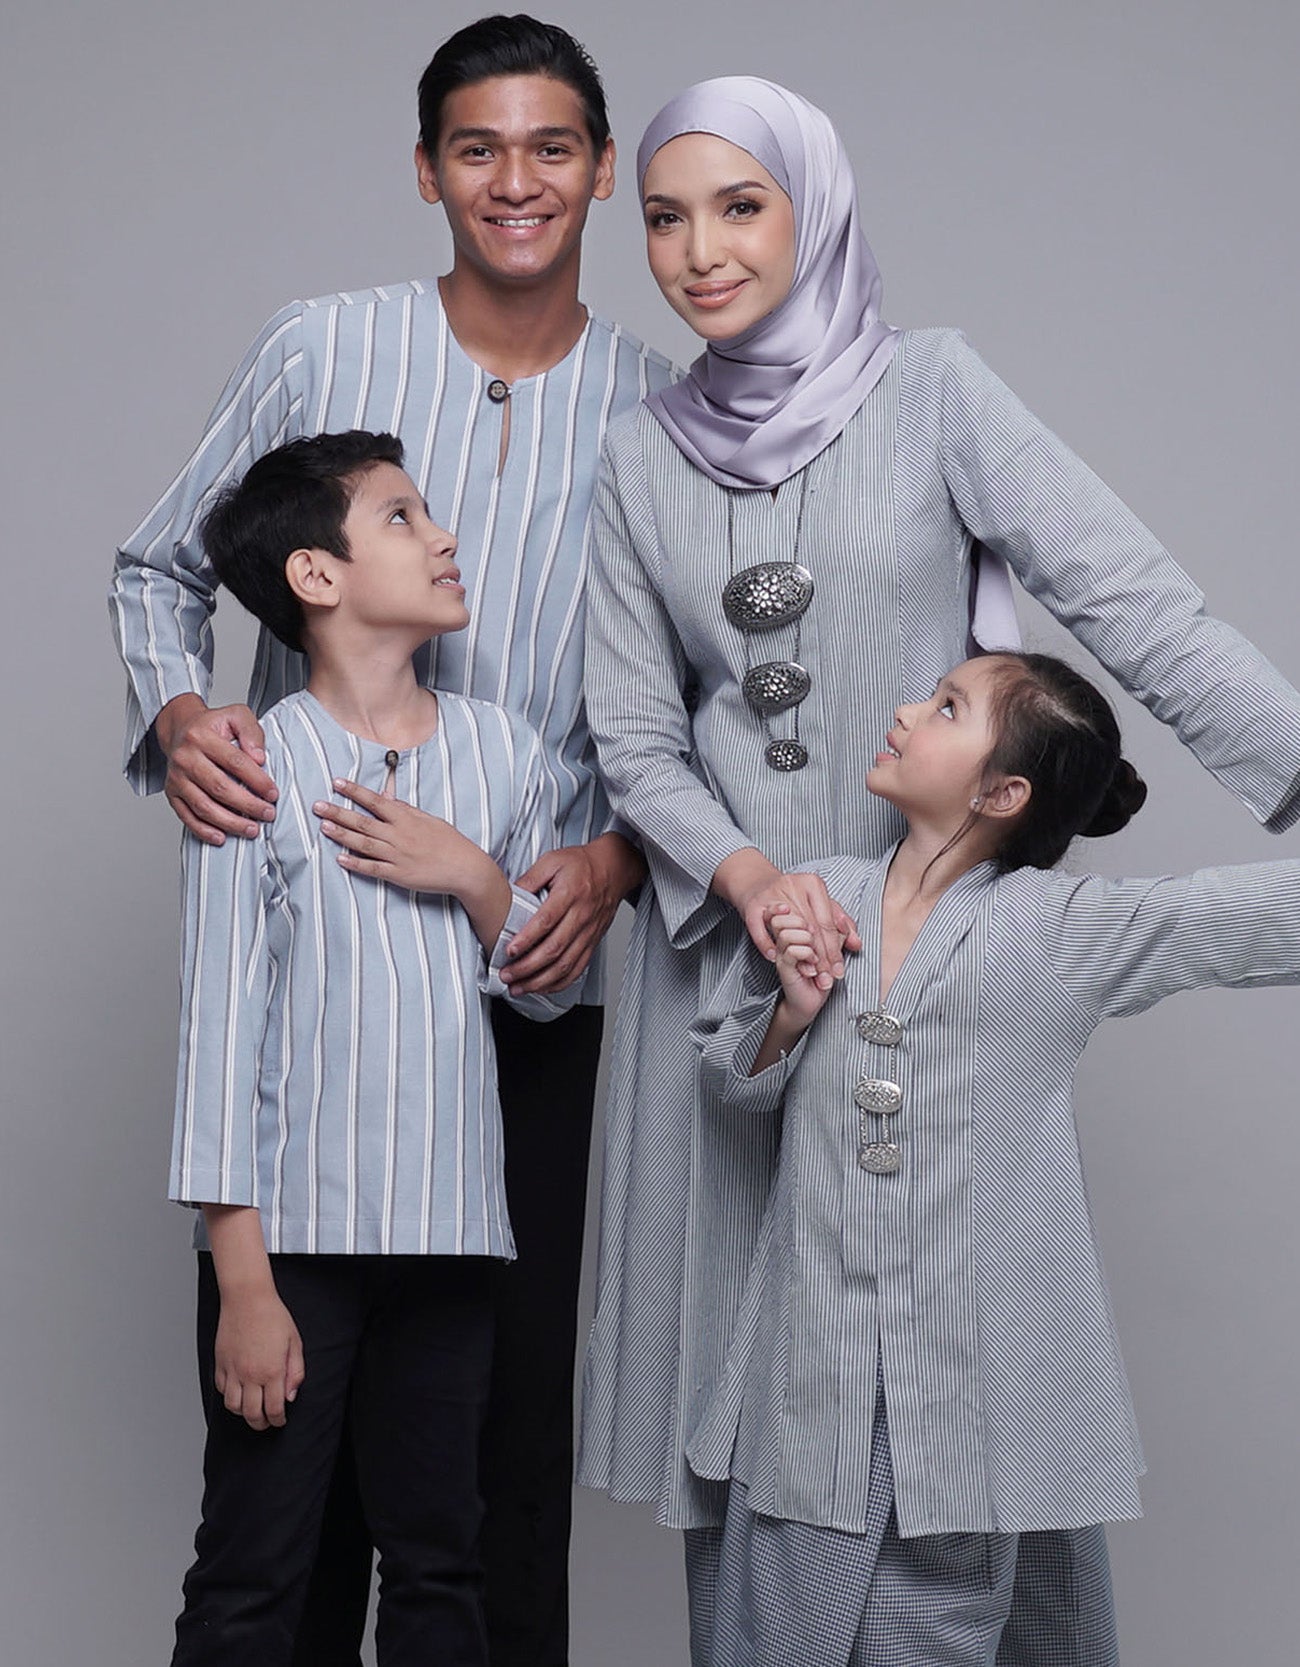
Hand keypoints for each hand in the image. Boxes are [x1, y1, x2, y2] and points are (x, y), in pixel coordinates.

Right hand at [157, 693, 275, 843]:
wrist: (180, 729)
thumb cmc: (213, 726)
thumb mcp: (236, 716)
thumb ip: (251, 731)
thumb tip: (259, 757)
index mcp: (201, 737)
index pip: (234, 762)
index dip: (256, 780)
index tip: (273, 793)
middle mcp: (184, 758)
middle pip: (219, 788)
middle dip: (247, 805)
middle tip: (268, 814)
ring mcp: (176, 778)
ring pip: (203, 806)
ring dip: (230, 822)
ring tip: (252, 829)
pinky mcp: (171, 793)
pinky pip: (186, 816)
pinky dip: (203, 831)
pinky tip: (221, 837)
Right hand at [213, 1286, 304, 1430]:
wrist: (247, 1298)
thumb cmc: (273, 1316)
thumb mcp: (295, 1342)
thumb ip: (295, 1372)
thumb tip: (291, 1396)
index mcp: (272, 1371)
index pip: (274, 1409)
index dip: (278, 1420)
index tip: (280, 1420)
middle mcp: (250, 1375)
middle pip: (252, 1415)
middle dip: (261, 1423)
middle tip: (266, 1422)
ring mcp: (232, 1371)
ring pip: (233, 1407)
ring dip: (243, 1413)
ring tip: (252, 1409)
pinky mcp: (220, 1364)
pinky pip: (221, 1390)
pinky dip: (230, 1396)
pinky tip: (239, 1392)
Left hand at [314, 778, 481, 891]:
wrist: (465, 868)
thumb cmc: (449, 842)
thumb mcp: (429, 820)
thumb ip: (405, 810)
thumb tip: (386, 798)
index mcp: (407, 819)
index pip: (376, 801)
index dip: (355, 792)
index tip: (337, 783)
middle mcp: (399, 836)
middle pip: (363, 822)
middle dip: (338, 813)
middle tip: (317, 805)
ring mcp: (398, 856)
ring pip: (364, 843)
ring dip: (342, 835)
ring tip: (324, 827)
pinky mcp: (399, 875)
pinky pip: (373, 868)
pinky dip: (356, 864)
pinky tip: (340, 859)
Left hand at [502, 834, 644, 994]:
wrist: (614, 869)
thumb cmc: (582, 864)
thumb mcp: (552, 861)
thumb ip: (530, 878)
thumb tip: (507, 896)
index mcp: (570, 893)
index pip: (547, 921)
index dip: (527, 938)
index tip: (509, 951)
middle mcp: (581, 916)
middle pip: (554, 949)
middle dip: (527, 967)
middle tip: (506, 975)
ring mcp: (589, 932)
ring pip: (565, 964)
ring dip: (540, 981)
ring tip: (519, 987)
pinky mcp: (592, 942)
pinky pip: (577, 968)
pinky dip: (559, 983)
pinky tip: (542, 987)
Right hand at [715, 850, 860, 985]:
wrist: (758, 882)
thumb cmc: (795, 896)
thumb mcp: (821, 905)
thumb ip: (841, 923)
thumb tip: (856, 943)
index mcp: (813, 884)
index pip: (827, 923)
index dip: (833, 949)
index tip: (838, 969)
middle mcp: (793, 886)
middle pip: (811, 930)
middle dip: (820, 957)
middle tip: (827, 977)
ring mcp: (771, 895)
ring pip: (789, 932)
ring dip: (798, 954)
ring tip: (809, 971)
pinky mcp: (753, 906)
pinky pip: (760, 930)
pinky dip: (766, 945)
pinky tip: (774, 957)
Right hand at [768, 906, 835, 1025]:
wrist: (810, 1000)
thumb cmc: (822, 973)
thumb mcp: (835, 947)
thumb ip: (841, 932)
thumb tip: (846, 923)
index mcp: (796, 928)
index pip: (803, 910)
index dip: (815, 915)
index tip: (825, 926)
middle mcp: (785, 936)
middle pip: (792, 916)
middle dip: (813, 928)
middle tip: (819, 943)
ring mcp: (781, 950)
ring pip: (788, 932)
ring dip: (807, 941)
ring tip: (815, 955)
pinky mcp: (782, 964)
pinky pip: (791, 950)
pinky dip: (807, 955)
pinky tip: (812, 966)